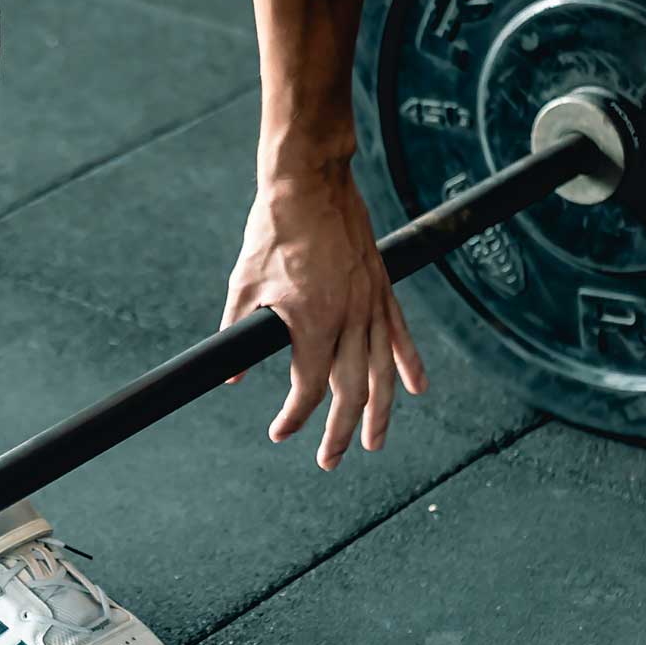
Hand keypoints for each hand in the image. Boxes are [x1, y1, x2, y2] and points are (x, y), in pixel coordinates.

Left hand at [221, 162, 426, 469]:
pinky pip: (400, 334)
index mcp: (312, 322)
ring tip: (374, 442)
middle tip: (329, 461)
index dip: (295, 416)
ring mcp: (370, 303)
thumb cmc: (273, 231)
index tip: (280, 432)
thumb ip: (237, 334)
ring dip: (379, 412)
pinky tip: (416, 389)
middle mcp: (349, 318)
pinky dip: (409, 364)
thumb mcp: (244, 284)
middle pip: (351, 390)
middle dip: (341, 432)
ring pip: (382, 370)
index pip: (309, 387)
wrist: (310, 183)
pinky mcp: (382, 287)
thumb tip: (229, 377)